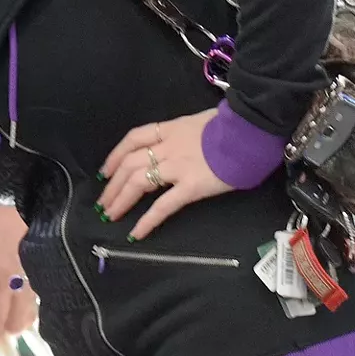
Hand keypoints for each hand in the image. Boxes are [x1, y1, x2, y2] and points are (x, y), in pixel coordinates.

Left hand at [0, 199, 37, 355]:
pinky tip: (6, 293)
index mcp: (2, 280)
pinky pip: (35, 295)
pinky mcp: (41, 262)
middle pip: (16, 324)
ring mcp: (36, 273)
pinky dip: (20, 305)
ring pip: (29, 311)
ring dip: (9, 320)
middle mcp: (23, 282)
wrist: (16, 184)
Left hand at [99, 109, 231, 239]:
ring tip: (110, 215)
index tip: (106, 172)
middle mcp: (167, 146)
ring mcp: (177, 166)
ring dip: (120, 200)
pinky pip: (163, 205)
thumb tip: (180, 144)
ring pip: (138, 182)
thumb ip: (185, 135)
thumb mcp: (200, 123)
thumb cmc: (232, 127)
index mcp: (170, 129)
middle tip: (103, 203)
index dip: (115, 156)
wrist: (251, 131)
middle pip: (129, 164)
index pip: (133, 139)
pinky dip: (147, 220)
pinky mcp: (191, 186)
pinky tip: (136, 232)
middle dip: (112, 185)